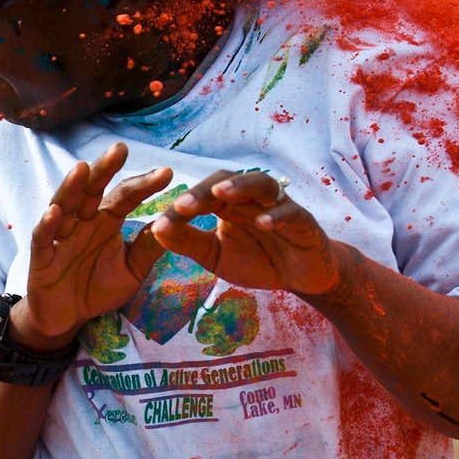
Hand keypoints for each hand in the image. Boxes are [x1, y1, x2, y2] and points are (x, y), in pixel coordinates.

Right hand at [12, 142, 174, 348]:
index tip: (168, 173)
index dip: (145, 185)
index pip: (126, 196)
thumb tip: (176, 222)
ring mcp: (60, 235)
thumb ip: (149, 247)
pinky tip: (55, 212)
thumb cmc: (98, 288)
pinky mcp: (42, 256)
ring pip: (65, 205)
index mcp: (106, 221)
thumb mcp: (132, 269)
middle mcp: (82, 221)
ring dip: (72, 187)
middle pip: (93, 189)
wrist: (67, 318)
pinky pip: (43, 237)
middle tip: (121, 149)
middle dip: (105, 168)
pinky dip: (48, 224)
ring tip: (83, 168)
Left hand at [148, 170, 341, 295]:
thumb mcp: (216, 255)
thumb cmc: (258, 260)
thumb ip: (189, 243)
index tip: (160, 225)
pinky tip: (263, 223)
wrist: (300, 276)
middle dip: (203, 191)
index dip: (181, 208)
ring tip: (220, 193)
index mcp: (228, 203)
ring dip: (239, 186)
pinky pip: (290, 212)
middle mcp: (252, 198)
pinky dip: (276, 215)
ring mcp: (278, 205)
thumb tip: (155, 230)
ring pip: (260, 184)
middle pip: (226, 181)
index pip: (202, 195)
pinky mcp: (303, 221)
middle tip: (183, 206)